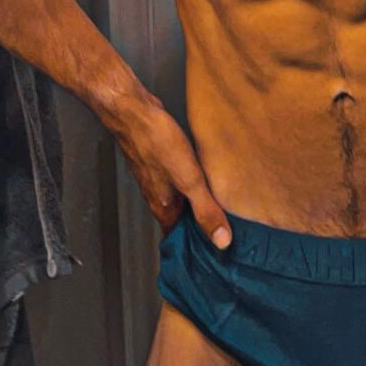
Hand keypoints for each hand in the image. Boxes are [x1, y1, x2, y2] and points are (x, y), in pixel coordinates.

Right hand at [113, 91, 231, 248]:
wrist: (133, 110)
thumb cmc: (155, 142)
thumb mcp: (189, 180)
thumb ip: (205, 210)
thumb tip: (222, 241)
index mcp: (164, 208)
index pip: (181, 241)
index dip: (200, 249)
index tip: (221, 256)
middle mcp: (159, 198)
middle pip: (183, 222)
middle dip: (204, 228)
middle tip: (232, 233)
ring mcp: (160, 179)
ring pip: (183, 201)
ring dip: (201, 206)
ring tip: (226, 210)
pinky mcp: (163, 162)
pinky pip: (182, 182)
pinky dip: (196, 186)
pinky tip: (210, 179)